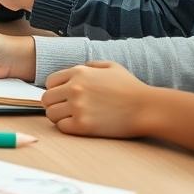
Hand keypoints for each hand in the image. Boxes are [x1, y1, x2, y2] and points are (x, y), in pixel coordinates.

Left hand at [41, 62, 193, 149]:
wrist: (146, 108)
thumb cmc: (131, 87)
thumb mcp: (110, 66)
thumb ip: (89, 66)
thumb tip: (77, 70)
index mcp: (79, 72)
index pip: (50, 82)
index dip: (56, 90)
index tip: (64, 96)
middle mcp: (74, 88)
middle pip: (47, 99)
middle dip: (55, 104)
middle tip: (66, 109)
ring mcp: (78, 107)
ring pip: (51, 114)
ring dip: (59, 117)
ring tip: (72, 118)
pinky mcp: (83, 125)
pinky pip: (61, 127)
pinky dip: (67, 127)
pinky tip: (79, 125)